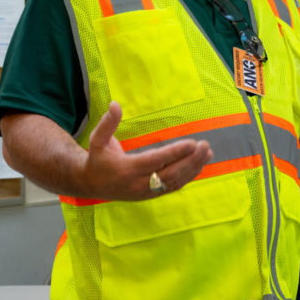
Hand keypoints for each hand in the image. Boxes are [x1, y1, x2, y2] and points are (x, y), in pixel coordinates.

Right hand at [84, 101, 213, 199]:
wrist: (91, 185)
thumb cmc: (97, 158)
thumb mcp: (97, 140)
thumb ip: (107, 123)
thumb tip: (115, 104)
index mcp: (126, 170)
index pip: (155, 161)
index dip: (175, 153)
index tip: (192, 143)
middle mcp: (138, 184)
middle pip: (170, 174)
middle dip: (190, 160)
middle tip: (205, 146)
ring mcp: (146, 192)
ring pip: (175, 182)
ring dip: (194, 168)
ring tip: (208, 153)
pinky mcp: (151, 194)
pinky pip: (173, 186)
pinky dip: (188, 176)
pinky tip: (200, 165)